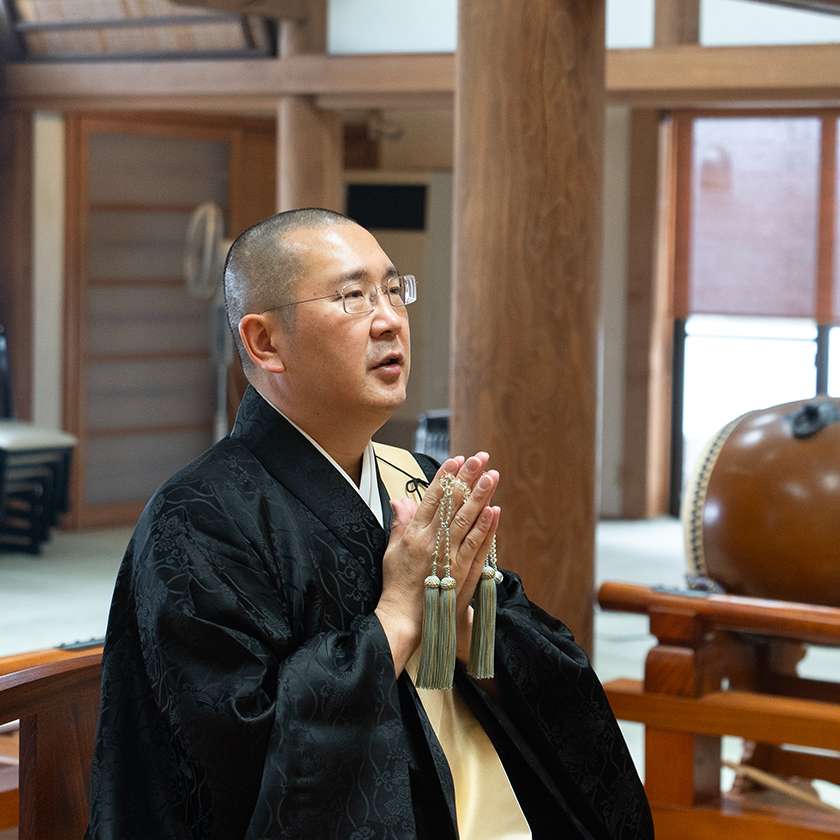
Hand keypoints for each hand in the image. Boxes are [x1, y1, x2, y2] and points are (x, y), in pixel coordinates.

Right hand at [375, 453, 500, 675]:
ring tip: (492, 476)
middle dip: (467, 478)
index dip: (446, 477)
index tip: (457, 459)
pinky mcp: (461, 572)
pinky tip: (494, 510)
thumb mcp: (391, 550)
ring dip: (480, 496)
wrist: (404, 618)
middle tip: (480, 458)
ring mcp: (448, 556)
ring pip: (467, 520)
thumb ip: (399, 523)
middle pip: (452, 503)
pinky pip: (476, 545)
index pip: (432, 498)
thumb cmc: (396, 585)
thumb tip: (401, 500)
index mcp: (414, 534)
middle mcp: (431, 541)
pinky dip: (486, 527)